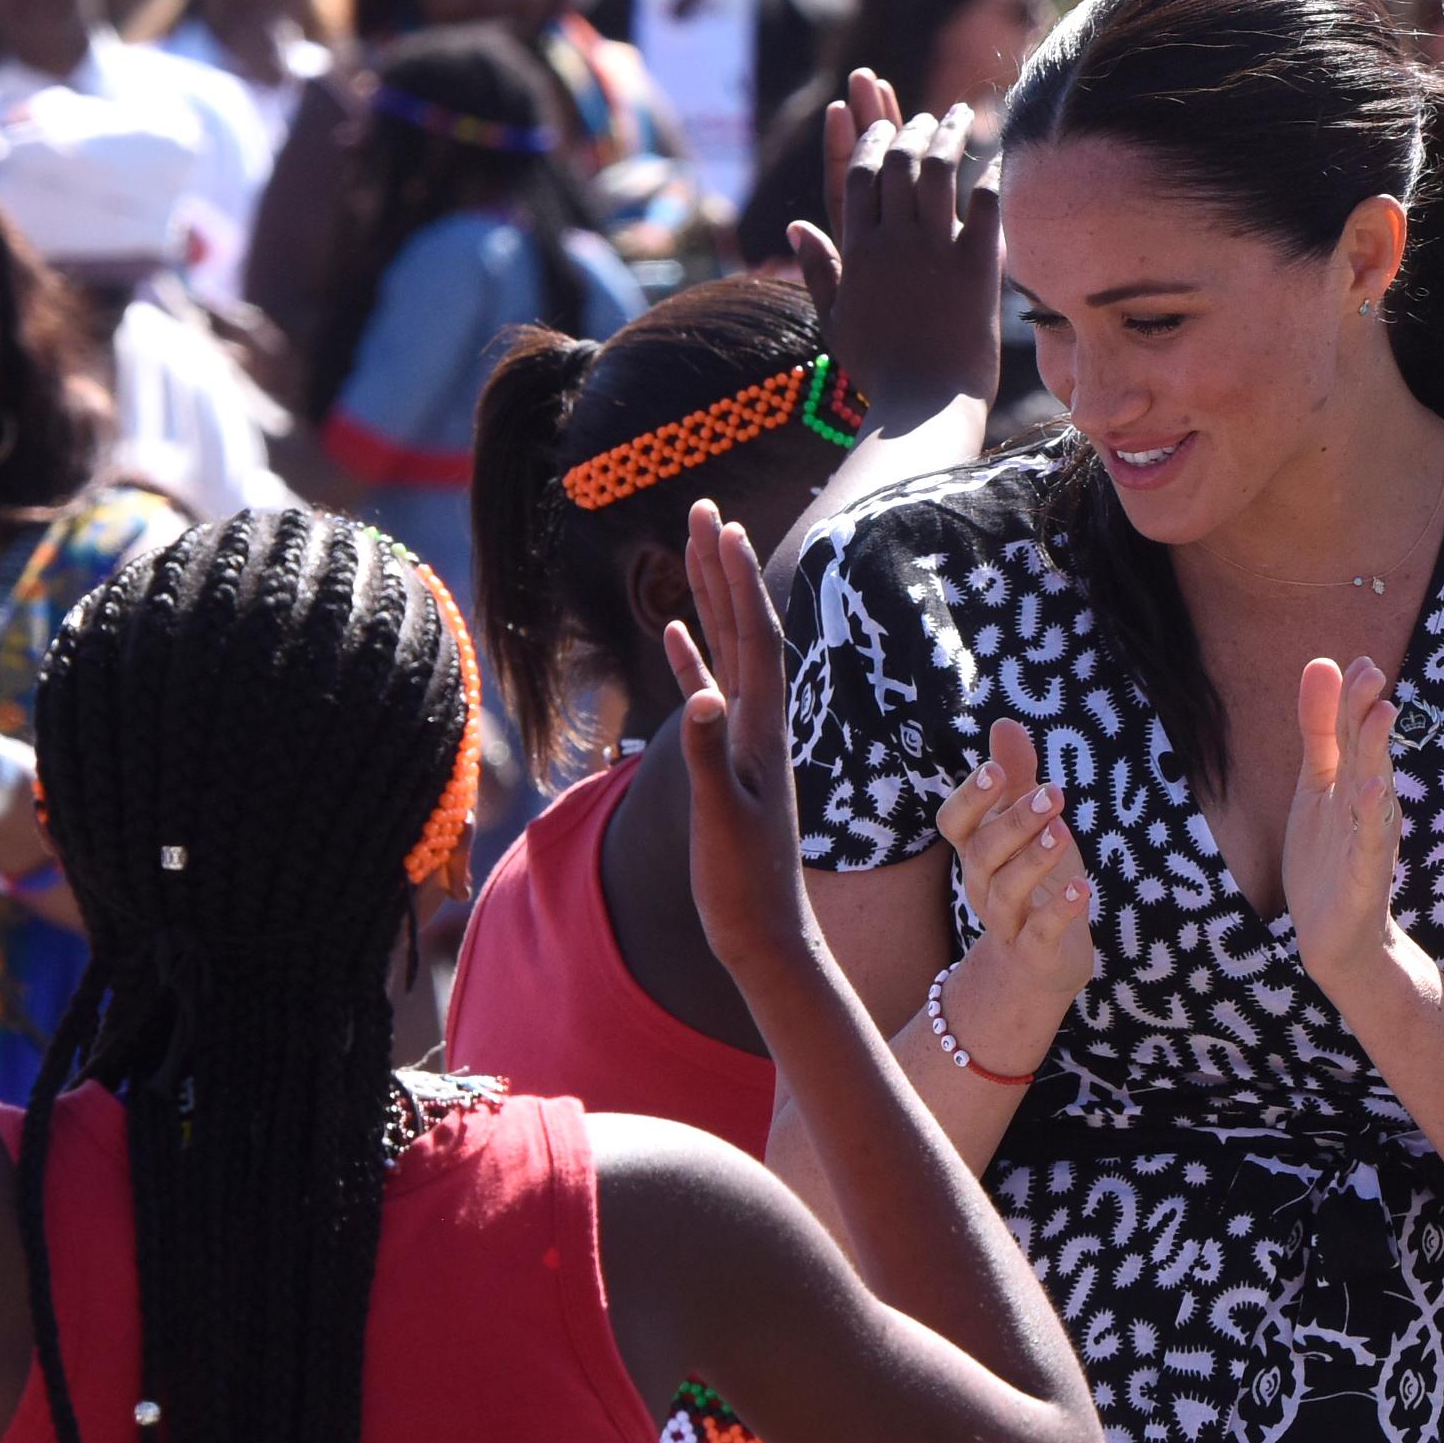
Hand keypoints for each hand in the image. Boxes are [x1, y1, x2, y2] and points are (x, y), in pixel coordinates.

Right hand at [660, 500, 819, 974]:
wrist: (767, 935)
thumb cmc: (743, 885)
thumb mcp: (721, 819)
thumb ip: (709, 756)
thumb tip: (699, 696)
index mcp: (760, 728)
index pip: (750, 635)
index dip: (734, 578)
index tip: (719, 523)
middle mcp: (759, 723)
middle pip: (743, 626)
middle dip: (722, 566)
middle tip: (703, 507)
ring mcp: (744, 738)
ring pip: (727, 649)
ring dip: (710, 597)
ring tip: (696, 546)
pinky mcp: (728, 759)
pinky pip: (708, 689)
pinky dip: (692, 654)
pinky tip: (676, 631)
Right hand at [786, 73, 1005, 413]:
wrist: (925, 408)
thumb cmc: (880, 371)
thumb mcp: (836, 320)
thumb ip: (818, 269)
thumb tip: (795, 227)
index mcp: (858, 252)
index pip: (857, 175)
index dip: (868, 140)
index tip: (882, 124)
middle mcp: (893, 242)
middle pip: (897, 162)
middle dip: (910, 128)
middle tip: (927, 116)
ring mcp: (936, 252)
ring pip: (938, 170)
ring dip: (949, 134)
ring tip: (963, 115)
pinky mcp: (977, 267)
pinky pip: (985, 203)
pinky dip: (988, 171)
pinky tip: (995, 154)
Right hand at [933, 718, 1094, 1007]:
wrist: (1038, 964)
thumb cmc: (1032, 881)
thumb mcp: (1027, 827)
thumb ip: (1017, 778)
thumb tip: (1005, 722)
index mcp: (977, 851)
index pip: (954, 823)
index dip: (970, 798)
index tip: (996, 769)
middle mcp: (983, 885)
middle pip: (982, 853)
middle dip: (1014, 822)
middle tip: (1051, 793)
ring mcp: (1007, 921)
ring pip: (1007, 891)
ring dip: (1034, 859)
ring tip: (1063, 831)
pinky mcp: (1036, 951)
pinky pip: (1041, 933)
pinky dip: (1061, 910)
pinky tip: (1084, 887)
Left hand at [1283, 656, 1408, 1001]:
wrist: (1334, 936)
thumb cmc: (1327, 856)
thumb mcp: (1315, 784)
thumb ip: (1319, 728)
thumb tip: (1322, 663)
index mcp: (1354, 778)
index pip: (1352, 730)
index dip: (1352, 696)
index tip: (1358, 660)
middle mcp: (1368, 802)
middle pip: (1367, 751)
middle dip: (1366, 712)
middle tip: (1372, 672)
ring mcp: (1369, 837)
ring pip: (1373, 788)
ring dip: (1376, 753)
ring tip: (1379, 715)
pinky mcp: (1366, 874)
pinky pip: (1369, 841)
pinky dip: (1370, 816)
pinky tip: (1368, 791)